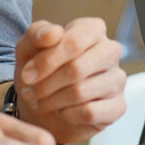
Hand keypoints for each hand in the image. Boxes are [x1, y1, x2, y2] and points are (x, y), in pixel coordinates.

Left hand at [14, 18, 125, 143]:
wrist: (42, 105)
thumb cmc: (40, 71)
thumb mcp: (28, 48)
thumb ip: (37, 34)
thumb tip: (54, 33)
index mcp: (93, 29)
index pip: (74, 42)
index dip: (47, 61)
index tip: (27, 75)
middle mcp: (110, 51)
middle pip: (77, 68)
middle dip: (47, 84)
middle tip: (30, 93)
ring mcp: (117, 79)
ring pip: (82, 92)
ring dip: (53, 101)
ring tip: (41, 102)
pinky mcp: (118, 106)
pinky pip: (90, 113)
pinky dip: (68, 115)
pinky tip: (62, 112)